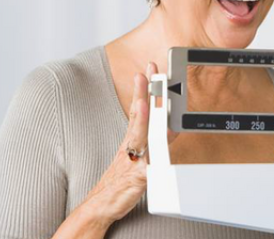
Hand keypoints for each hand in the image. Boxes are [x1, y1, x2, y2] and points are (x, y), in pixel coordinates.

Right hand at [78, 62, 161, 225]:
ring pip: (139, 137)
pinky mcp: (136, 179)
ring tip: (144, 102)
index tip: (148, 69)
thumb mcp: (139, 156)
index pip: (139, 108)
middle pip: (138, 115)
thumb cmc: (120, 179)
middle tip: (149, 73)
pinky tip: (153, 153)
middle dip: (143, 93)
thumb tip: (172, 127)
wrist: (101, 205)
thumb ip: (155, 141)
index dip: (143, 88)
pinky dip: (148, 160)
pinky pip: (145, 168)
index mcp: (131, 139)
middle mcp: (130, 145)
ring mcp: (132, 160)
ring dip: (142, 119)